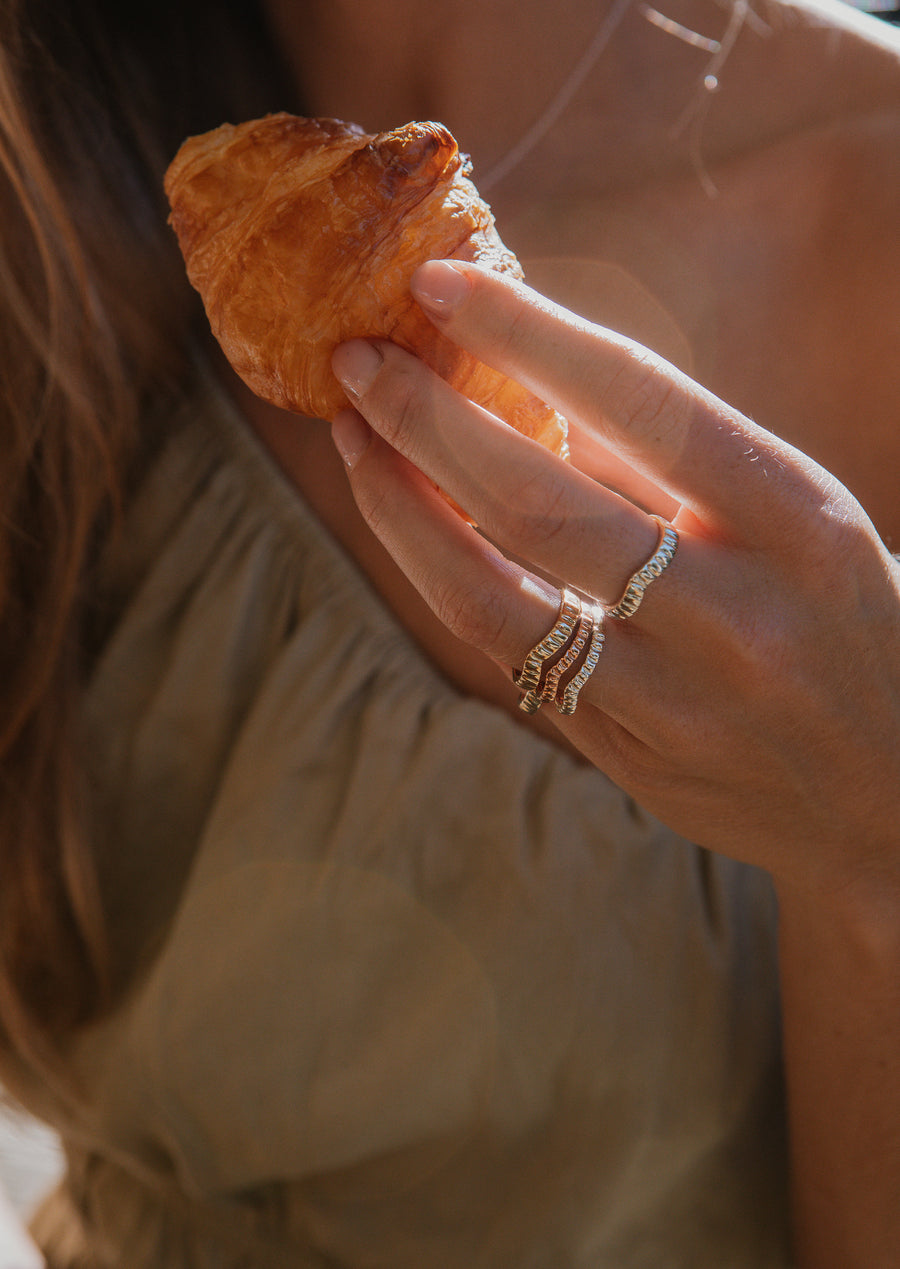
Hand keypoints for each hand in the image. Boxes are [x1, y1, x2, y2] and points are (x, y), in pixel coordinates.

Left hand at [330, 260, 899, 903]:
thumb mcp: (799, 520)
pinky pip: (508, 656)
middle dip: (428, 420)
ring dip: (405, 509)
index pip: (643, 402)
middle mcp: (736, 614)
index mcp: (798, 522)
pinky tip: (407, 525)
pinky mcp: (626, 757)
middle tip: (358, 361)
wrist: (887, 794)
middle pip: (542, 500)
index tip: (439, 284)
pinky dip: (444, 579)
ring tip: (354, 441)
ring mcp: (674, 700)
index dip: (527, 335)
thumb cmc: (844, 623)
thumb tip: (534, 385)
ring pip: (495, 594)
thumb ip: (673, 462)